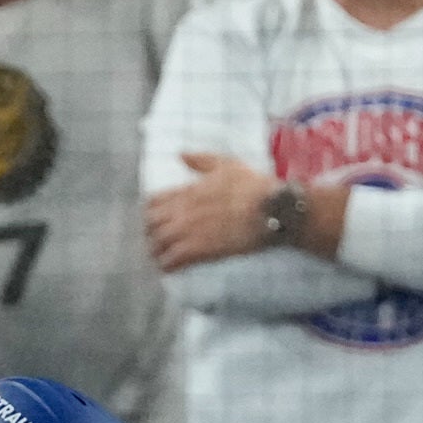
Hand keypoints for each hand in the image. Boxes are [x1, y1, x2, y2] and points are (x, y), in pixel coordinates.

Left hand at [145, 153, 285, 269]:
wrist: (272, 210)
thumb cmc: (254, 186)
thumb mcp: (227, 164)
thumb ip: (201, 160)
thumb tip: (180, 154)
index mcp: (188, 190)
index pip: (152, 202)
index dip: (153, 212)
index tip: (160, 219)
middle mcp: (183, 210)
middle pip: (150, 224)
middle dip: (152, 232)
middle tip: (160, 240)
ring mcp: (188, 231)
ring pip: (156, 244)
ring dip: (158, 251)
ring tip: (164, 256)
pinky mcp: (198, 250)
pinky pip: (170, 261)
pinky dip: (167, 265)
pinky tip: (172, 268)